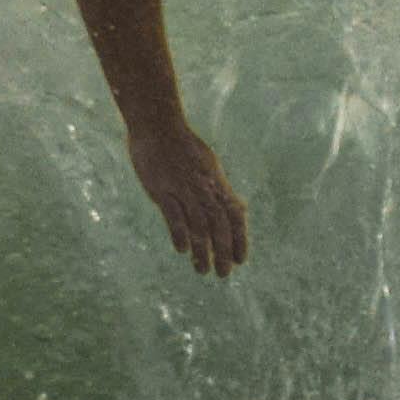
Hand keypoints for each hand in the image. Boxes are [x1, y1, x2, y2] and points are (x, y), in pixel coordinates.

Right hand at [134, 126, 250, 278]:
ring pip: (197, 224)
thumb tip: (236, 207)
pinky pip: (173, 215)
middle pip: (218, 224)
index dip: (240, 237)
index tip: (241, 259)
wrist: (158, 125)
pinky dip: (179, 233)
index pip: (234, 213)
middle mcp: (203, 187)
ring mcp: (182, 188)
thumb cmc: (182, 146)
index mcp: (215, 181)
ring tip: (203, 270)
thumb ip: (218, 188)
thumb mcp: (208, 165)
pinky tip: (182, 250)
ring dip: (201, 250)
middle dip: (223, 250)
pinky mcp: (162, 189)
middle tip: (224, 274)